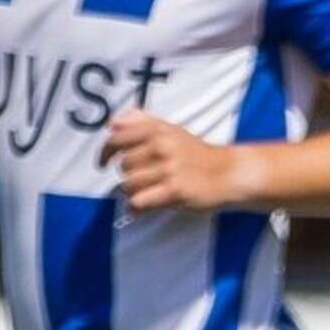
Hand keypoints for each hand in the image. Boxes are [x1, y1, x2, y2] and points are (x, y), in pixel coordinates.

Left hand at [104, 112, 256, 213]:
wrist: (227, 173)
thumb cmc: (197, 154)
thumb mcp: (171, 130)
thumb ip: (141, 123)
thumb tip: (113, 124)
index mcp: (158, 131)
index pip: (117, 138)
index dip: (104, 152)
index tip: (102, 162)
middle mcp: (161, 147)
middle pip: (122, 166)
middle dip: (128, 175)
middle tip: (142, 179)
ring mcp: (168, 170)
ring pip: (128, 184)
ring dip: (133, 192)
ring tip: (147, 192)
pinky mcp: (174, 191)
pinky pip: (139, 201)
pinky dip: (137, 207)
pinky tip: (145, 205)